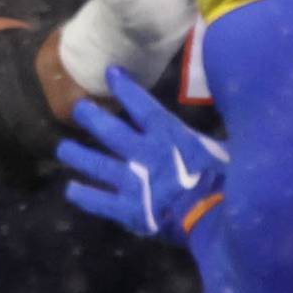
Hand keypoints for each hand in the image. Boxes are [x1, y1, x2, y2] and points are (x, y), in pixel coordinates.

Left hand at [56, 66, 227, 244]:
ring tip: (63, 148)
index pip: (142, 105)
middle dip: (91, 117)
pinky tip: (71, 190)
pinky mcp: (129, 210)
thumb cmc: (228, 183)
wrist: (219, 219)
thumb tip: (227, 118)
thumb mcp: (224, 150)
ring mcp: (133, 182)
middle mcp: (145, 154)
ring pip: (97, 164)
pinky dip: (84, 196)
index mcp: (170, 136)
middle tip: (77, 108)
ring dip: (78, 155)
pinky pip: (100, 202)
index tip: (110, 73)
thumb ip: (212, 137)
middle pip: (110, 131)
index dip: (125, 88)